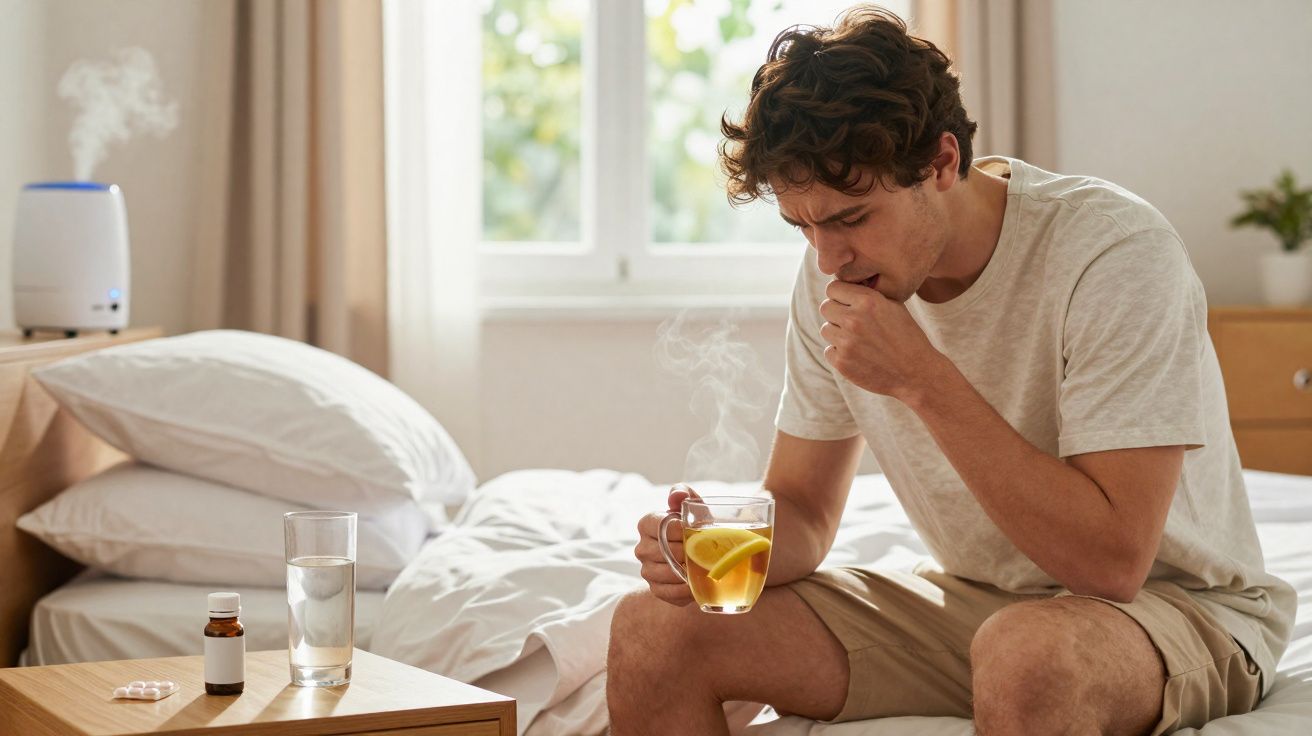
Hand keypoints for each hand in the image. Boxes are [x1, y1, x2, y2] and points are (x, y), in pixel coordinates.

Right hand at [634, 483, 700, 605]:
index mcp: (646, 524)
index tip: (697, 532)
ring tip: (704, 568)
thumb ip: (684, 494)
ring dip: (687, 572)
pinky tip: (696, 584)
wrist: (697, 555)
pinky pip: (668, 592)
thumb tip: (676, 496)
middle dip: (688, 552)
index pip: (661, 526)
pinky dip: (684, 590)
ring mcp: (646, 570)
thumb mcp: (693, 506)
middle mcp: (641, 547)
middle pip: (665, 551)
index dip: (681, 530)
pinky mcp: (656, 589)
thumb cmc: (694, 526)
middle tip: (706, 552)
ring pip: (666, 573)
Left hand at [819, 279, 943, 398]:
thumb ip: (868, 295)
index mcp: (868, 301)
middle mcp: (855, 319)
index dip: (839, 294)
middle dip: (836, 313)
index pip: (833, 288)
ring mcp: (847, 342)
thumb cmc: (907, 336)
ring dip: (838, 334)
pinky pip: (828, 351)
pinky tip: (858, 355)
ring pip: (826, 329)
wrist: (916, 372)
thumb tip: (844, 285)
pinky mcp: (842, 362)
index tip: (846, 302)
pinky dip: (840, 353)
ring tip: (858, 340)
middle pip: (825, 307)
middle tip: (852, 323)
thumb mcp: (894, 306)